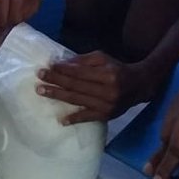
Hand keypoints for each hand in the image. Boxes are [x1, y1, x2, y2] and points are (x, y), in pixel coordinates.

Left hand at [37, 52, 152, 123]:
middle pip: (76, 86)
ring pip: (78, 100)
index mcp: (107, 74)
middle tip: (39, 78)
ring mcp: (107, 105)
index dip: (62, 70)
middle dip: (56, 81)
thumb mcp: (102, 58)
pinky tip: (61, 120)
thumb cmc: (117, 69)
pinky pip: (88, 117)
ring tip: (42, 92)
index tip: (47, 67)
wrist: (138, 86)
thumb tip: (62, 65)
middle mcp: (107, 91)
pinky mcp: (107, 116)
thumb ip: (83, 61)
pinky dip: (74, 119)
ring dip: (58, 96)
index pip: (79, 73)